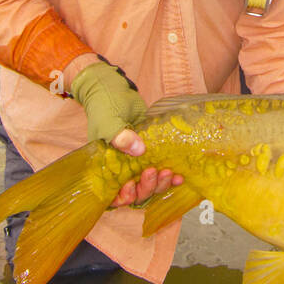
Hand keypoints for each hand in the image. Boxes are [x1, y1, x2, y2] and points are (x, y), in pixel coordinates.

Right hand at [67, 59, 184, 207]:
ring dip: (160, 183)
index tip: (131, 186)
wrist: (113, 86)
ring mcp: (137, 161)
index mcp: (106, 165)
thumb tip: (139, 150)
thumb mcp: (108, 119)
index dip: (123, 196)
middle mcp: (122, 168)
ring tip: (170, 173)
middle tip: (154, 172)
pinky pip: (161, 170)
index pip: (112, 194)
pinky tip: (179, 175)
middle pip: (136, 192)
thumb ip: (119, 136)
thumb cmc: (103, 104)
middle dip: (146, 187)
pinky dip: (170, 176)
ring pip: (150, 184)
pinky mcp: (152, 152)